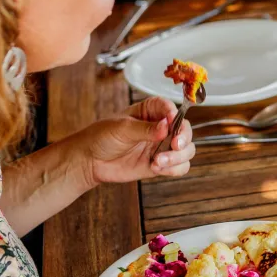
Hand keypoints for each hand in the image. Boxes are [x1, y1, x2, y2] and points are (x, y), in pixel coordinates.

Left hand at [78, 98, 194, 185]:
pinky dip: (173, 169)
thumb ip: (145, 128)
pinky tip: (156, 167)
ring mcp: (162, 146)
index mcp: (152, 111)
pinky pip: (179, 167)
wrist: (89, 161)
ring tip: (159, 162)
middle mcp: (161, 128)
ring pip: (186, 150)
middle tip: (174, 145)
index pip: (171, 108)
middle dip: (183, 138)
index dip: (175, 114)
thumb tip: (166, 126)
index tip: (171, 121)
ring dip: (178, 157)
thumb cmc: (102, 137)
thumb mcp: (122, 128)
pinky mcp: (160, 164)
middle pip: (185, 130)